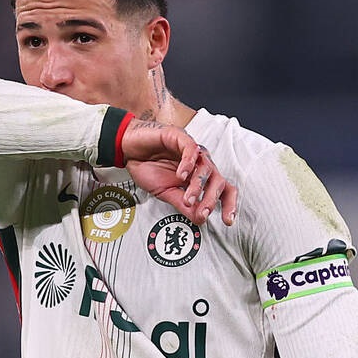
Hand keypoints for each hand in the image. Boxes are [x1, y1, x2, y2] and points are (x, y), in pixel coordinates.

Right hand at [121, 119, 236, 225]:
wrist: (128, 150)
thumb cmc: (147, 166)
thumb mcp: (165, 193)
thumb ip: (183, 205)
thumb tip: (199, 219)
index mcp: (199, 177)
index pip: (222, 189)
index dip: (229, 204)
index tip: (227, 220)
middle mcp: (200, 163)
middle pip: (218, 180)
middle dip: (211, 199)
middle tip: (201, 211)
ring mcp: (192, 150)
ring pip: (207, 166)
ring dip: (198, 185)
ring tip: (187, 197)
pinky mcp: (180, 137)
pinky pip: (191, 150)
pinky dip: (188, 164)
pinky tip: (181, 175)